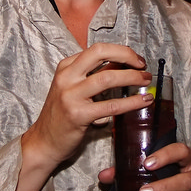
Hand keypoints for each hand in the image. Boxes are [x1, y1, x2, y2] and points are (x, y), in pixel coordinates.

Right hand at [22, 44, 150, 170]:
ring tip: (146, 81)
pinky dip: (132, 102)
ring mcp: (71, 96)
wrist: (44, 141)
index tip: (135, 59)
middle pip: (100, 53)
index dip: (120, 51)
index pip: (97, 50)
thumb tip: (122, 64)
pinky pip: (111, 105)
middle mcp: (67, 77)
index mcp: (66, 67)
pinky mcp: (79, 115)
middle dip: (126, 55)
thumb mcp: (73, 88)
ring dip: (132, 78)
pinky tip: (143, 101)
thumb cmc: (62, 115)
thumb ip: (93, 75)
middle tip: (142, 65)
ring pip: (108, 78)